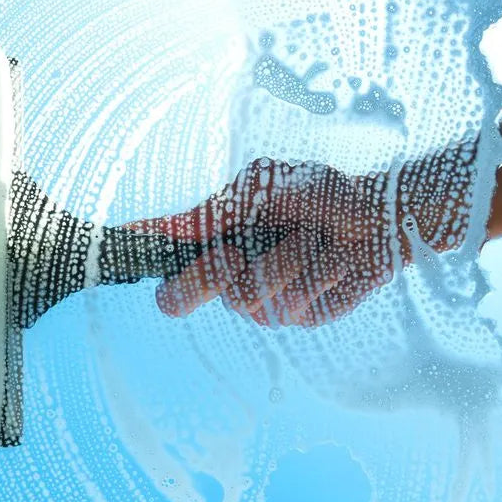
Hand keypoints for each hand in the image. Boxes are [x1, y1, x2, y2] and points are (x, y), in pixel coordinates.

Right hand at [125, 150, 477, 326]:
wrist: (384, 219)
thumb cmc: (323, 193)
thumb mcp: (266, 186)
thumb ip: (215, 210)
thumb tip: (161, 228)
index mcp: (216, 236)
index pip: (162, 250)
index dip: (136, 252)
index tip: (118, 247)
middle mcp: (231, 271)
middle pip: (181, 293)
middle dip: (202, 278)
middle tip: (233, 254)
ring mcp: (262, 297)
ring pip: (244, 299)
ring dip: (286, 263)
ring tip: (312, 240)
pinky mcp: (298, 315)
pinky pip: (289, 307)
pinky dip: (316, 278)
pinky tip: (334, 262)